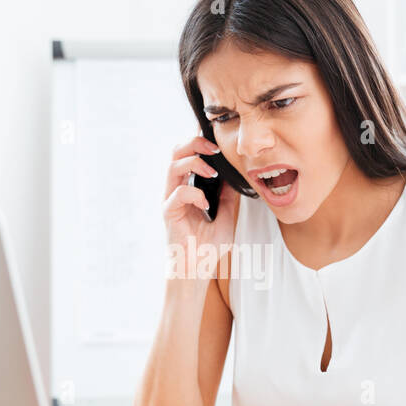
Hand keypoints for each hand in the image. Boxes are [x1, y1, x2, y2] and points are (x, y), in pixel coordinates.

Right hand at [161, 135, 236, 280]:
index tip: (215, 134)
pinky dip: (194, 194)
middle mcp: (176, 189)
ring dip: (194, 163)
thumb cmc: (208, 247)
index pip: (189, 155)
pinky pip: (178, 193)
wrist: (197, 271)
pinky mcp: (168, 213)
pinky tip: (206, 205)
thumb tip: (237, 173)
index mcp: (188, 187)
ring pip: (173, 166)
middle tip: (214, 148)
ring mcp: (170, 200)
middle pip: (176, 152)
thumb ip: (228, 194)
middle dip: (194, 143)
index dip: (198, 140)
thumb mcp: (226, 215)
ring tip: (212, 173)